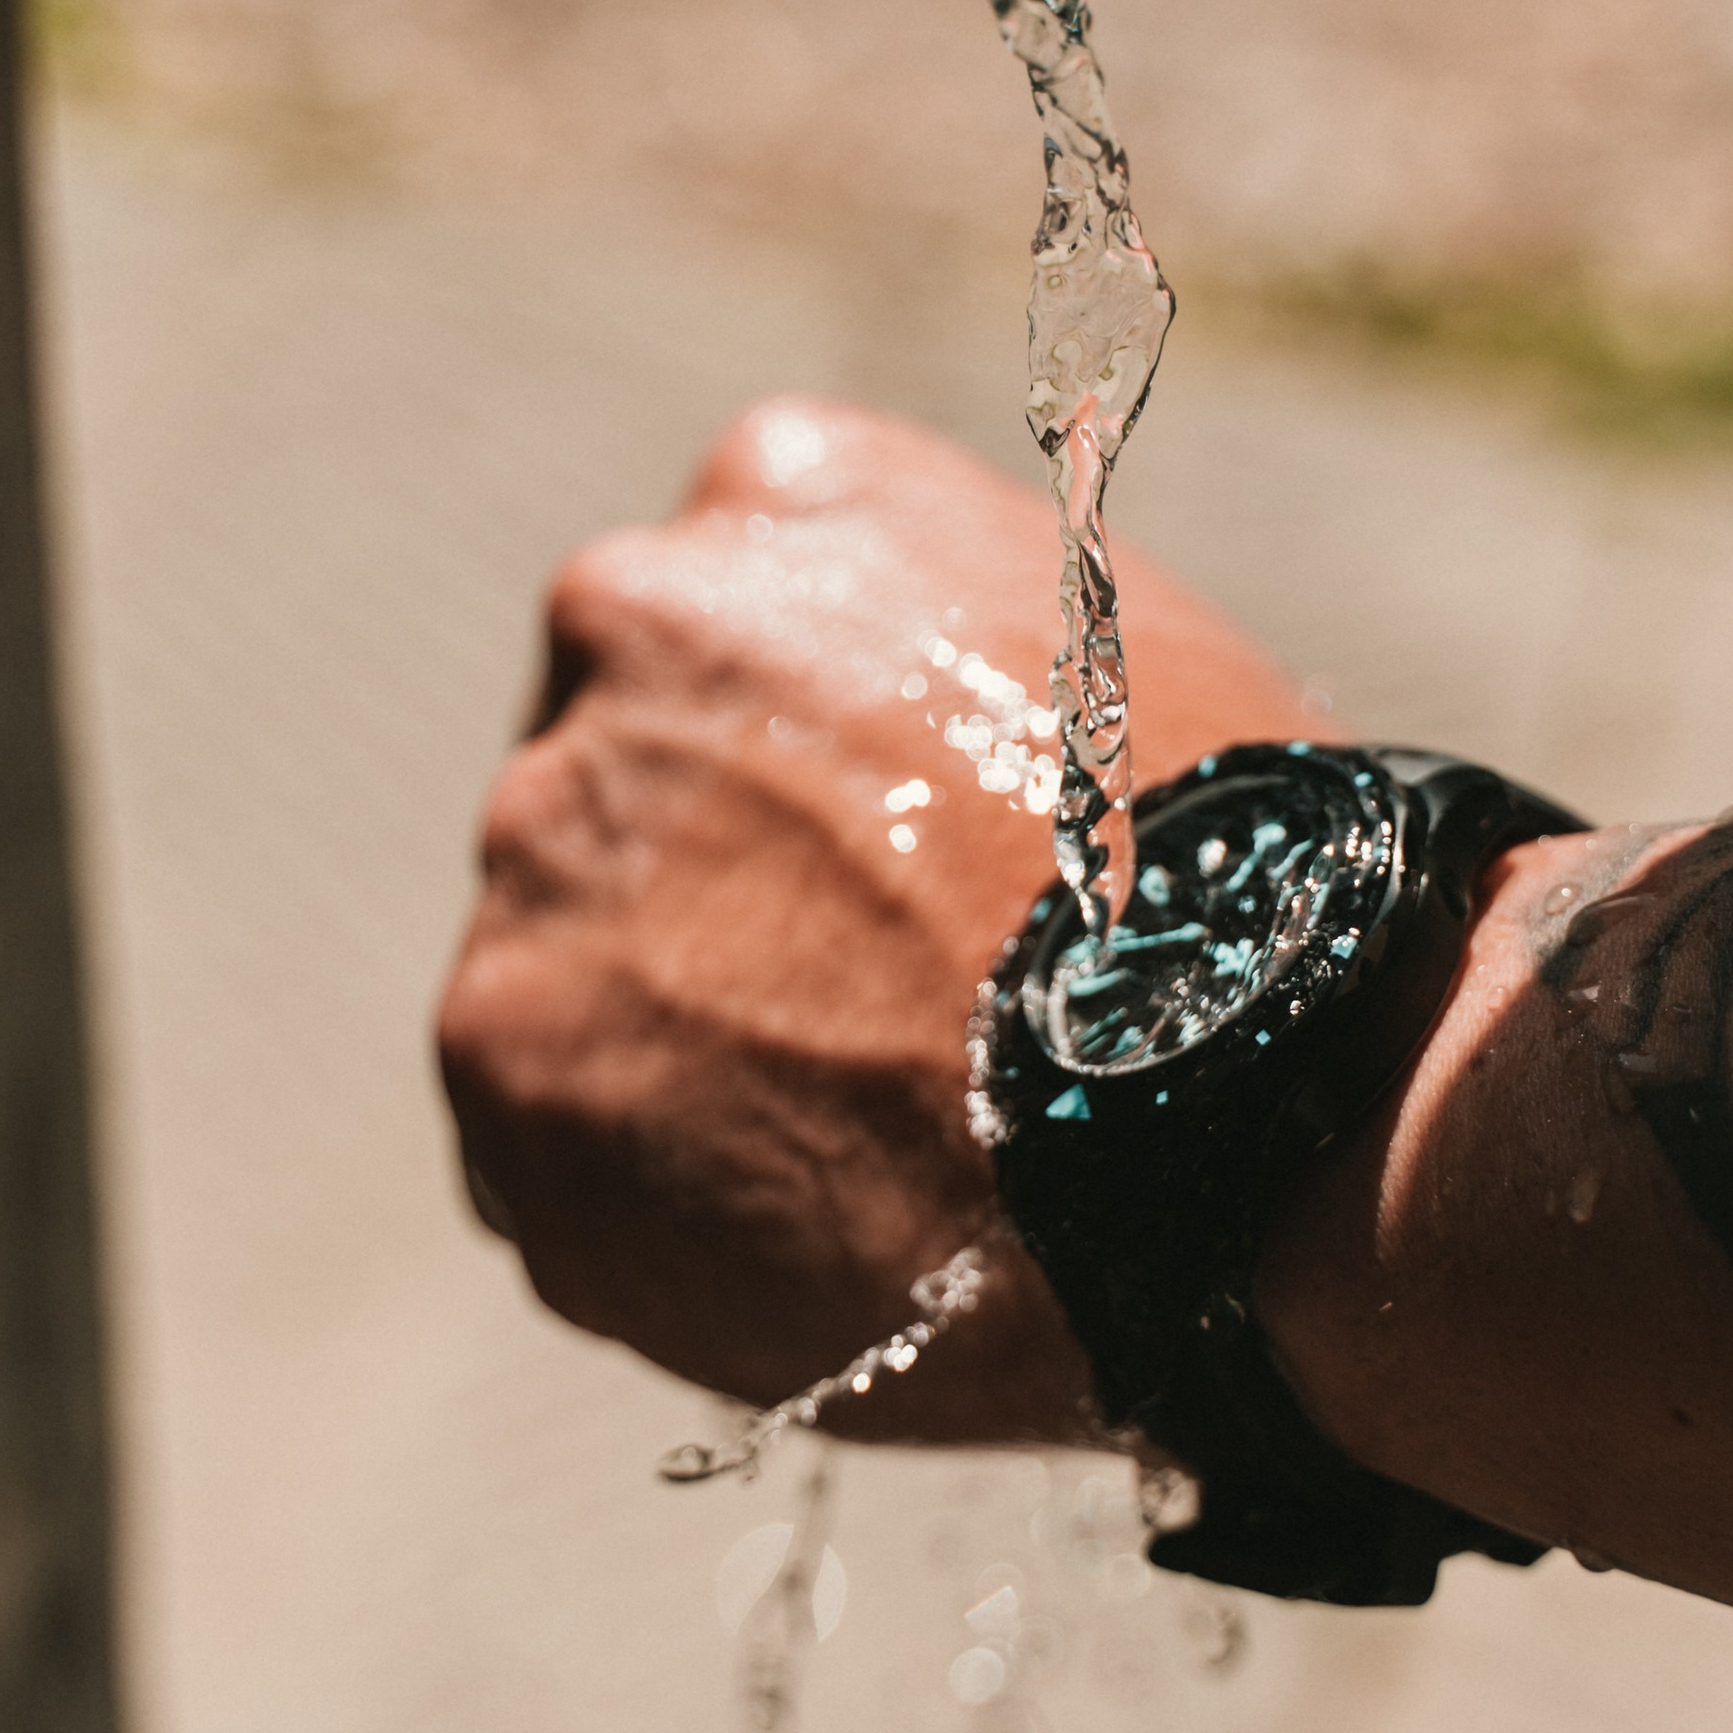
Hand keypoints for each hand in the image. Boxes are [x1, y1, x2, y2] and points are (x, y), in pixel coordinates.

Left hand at [436, 397, 1324, 1446]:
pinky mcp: (500, 1048)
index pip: (728, 614)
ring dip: (671, 1053)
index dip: (800, 765)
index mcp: (785, 493)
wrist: (1233, 1095)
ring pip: (569, 967)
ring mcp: (542, 836)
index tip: (872, 862)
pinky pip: (548, 1148)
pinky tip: (807, 1239)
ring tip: (862, 1152)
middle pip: (623, 781)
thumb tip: (892, 728)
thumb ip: (950, 649)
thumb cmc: (1227, 886)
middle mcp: (624, 622)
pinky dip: (647, 1206)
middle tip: (860, 1021)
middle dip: (709, 896)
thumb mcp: (1125, 659)